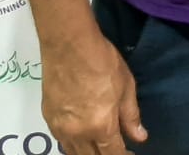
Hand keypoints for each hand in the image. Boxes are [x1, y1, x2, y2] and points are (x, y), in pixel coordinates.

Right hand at [40, 32, 146, 153]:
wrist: (69, 45)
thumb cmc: (102, 61)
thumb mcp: (126, 86)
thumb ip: (131, 116)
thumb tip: (139, 137)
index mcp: (101, 126)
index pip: (113, 154)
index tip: (130, 153)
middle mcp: (78, 133)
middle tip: (116, 148)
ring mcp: (60, 127)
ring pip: (74, 153)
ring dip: (88, 152)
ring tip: (100, 145)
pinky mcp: (48, 118)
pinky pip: (62, 141)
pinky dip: (74, 144)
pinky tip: (82, 136)